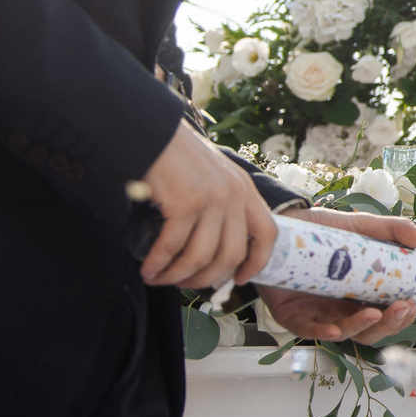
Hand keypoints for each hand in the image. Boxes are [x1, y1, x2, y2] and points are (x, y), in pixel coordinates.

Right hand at [140, 120, 278, 288]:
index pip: (267, 233)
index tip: (241, 279)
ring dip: (177, 276)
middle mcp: (235, 195)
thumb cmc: (177, 159)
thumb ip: (221, 207)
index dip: (257, 261)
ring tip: (158, 278)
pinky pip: (173, 247)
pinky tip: (148, 269)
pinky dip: (158, 264)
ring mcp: (212, 199)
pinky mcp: (186, 202)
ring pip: (201, 257)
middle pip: (231, 255)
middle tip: (183, 284)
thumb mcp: (214, 178)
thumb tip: (211, 251)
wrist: (152, 132)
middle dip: (206, 279)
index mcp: (246, 190)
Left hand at [255, 208, 415, 343]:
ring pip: (344, 333)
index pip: (388, 314)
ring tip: (374, 314)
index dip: (403, 315)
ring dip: (361, 328)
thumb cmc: (323, 231)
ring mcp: (318, 314)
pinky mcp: (292, 315)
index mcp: (363, 293)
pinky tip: (334, 329)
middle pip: (371, 331)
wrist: (284, 224)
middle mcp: (343, 308)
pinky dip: (322, 333)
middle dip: (389, 325)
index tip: (413, 303)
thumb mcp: (360, 226)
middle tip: (401, 309)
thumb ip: (390, 230)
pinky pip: (308, 330)